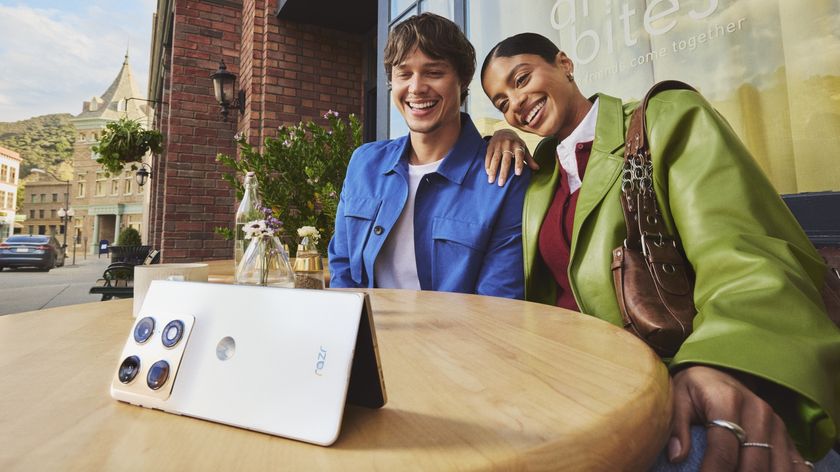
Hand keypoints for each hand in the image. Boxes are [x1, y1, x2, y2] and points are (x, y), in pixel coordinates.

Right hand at [485, 129, 537, 185]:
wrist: (503, 131)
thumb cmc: (515, 143)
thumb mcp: (524, 148)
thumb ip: (529, 159)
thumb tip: (537, 169)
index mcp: (518, 146)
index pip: (519, 155)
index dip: (519, 164)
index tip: (518, 174)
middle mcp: (508, 145)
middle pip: (505, 160)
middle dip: (503, 172)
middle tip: (501, 184)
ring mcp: (498, 145)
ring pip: (495, 159)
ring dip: (493, 171)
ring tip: (491, 181)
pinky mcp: (490, 146)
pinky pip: (488, 157)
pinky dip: (487, 165)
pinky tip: (488, 173)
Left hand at [669, 366, 808, 470]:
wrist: (719, 372)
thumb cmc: (695, 387)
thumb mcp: (678, 397)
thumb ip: (677, 426)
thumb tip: (676, 456)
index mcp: (728, 401)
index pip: (724, 449)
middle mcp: (759, 412)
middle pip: (753, 465)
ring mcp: (778, 425)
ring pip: (778, 469)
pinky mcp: (787, 436)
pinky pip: (798, 465)